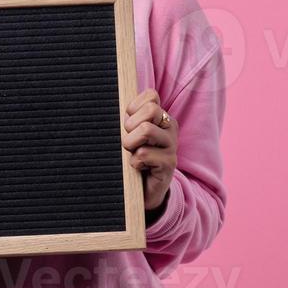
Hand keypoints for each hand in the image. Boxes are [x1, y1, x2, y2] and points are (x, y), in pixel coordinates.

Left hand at [123, 88, 176, 210]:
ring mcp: (172, 146)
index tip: (129, 125)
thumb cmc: (133, 158)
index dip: (133, 108)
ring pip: (146, 130)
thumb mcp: (130, 134)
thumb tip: (115, 105)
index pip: (151, 96)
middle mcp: (170, 128)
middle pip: (151, 109)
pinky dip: (134, 163)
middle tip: (129, 142)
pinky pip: (143, 154)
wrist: (143, 192)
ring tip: (132, 154)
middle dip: (131, 125)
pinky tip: (139, 168)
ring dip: (130, 144)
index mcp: (162, 117)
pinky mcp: (169, 164)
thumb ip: (128, 118)